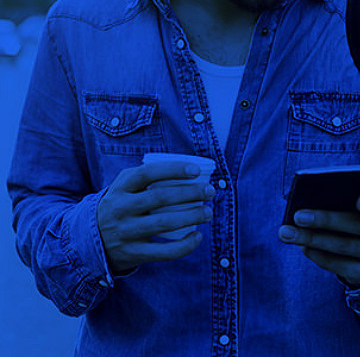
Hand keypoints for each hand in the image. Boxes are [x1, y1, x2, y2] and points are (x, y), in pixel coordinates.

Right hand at [97, 162, 215, 273]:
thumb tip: (185, 168)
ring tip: (208, 212)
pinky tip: (197, 236)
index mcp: (120, 188)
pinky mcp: (132, 253)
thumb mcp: (122, 187)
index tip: (195, 170)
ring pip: (165, 223)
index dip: (173, 170)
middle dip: (191, 193)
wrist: (88, 240)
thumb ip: (145, 176)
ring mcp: (126, 232)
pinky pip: (163, 251)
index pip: (147, 173)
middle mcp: (121, 208)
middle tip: (210, 192)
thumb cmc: (118, 205)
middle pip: (161, 198)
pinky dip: (184, 246)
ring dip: (192, 216)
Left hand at [279, 194, 359, 286]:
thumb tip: (307, 204)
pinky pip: (338, 265)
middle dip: (323, 220)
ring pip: (342, 246)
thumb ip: (340, 203)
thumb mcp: (356, 211)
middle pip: (354, 225)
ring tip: (287, 233)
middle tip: (298, 217)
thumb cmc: (357, 221)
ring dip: (311, 239)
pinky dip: (316, 254)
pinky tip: (302, 246)